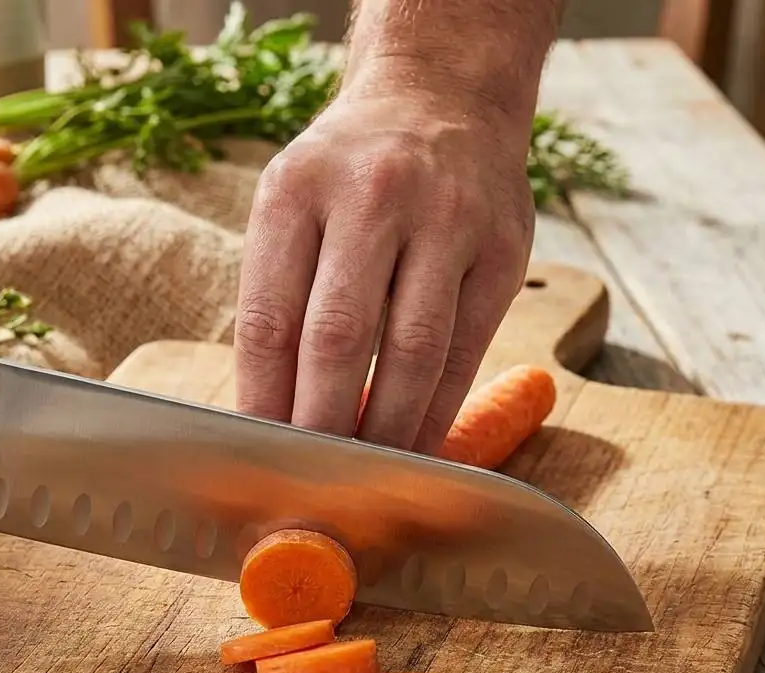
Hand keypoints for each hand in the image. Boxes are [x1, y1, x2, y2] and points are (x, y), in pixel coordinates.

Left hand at [233, 67, 534, 455]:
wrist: (442, 96)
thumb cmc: (349, 174)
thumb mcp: (292, 206)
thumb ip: (280, 298)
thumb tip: (274, 414)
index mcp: (297, 190)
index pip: (270, 320)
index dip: (264, 401)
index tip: (260, 453)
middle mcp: (373, 196)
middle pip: (338, 340)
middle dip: (321, 426)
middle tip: (311, 483)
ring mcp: (448, 219)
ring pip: (411, 353)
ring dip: (384, 430)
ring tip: (364, 476)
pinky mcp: (504, 250)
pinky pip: (465, 352)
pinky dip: (437, 412)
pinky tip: (415, 445)